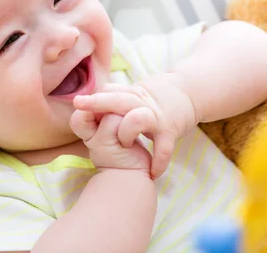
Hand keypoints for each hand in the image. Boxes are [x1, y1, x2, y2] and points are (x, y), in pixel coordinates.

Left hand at [73, 74, 195, 178]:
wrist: (188, 92)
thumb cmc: (154, 99)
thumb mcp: (133, 93)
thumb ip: (114, 98)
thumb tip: (89, 106)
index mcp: (128, 95)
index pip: (107, 92)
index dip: (93, 99)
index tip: (78, 103)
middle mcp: (140, 104)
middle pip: (117, 99)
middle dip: (97, 102)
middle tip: (79, 103)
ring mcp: (155, 116)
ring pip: (137, 119)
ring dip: (127, 133)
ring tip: (126, 147)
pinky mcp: (170, 130)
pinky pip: (163, 148)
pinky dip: (158, 162)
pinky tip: (152, 173)